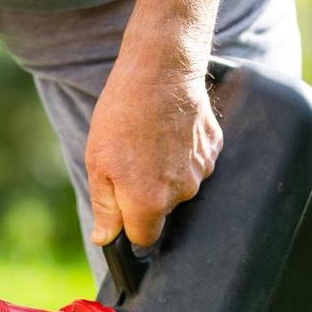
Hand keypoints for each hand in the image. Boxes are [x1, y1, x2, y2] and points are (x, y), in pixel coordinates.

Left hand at [85, 53, 221, 248]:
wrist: (160, 71)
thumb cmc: (122, 117)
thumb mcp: (98, 165)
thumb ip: (105, 208)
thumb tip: (106, 239)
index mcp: (149, 202)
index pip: (144, 238)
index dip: (130, 226)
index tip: (122, 208)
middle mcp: (181, 193)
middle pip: (163, 211)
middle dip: (147, 195)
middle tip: (131, 160)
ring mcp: (202, 170)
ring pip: (180, 186)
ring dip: (165, 172)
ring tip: (149, 140)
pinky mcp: (213, 147)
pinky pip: (195, 162)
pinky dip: (182, 152)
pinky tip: (168, 130)